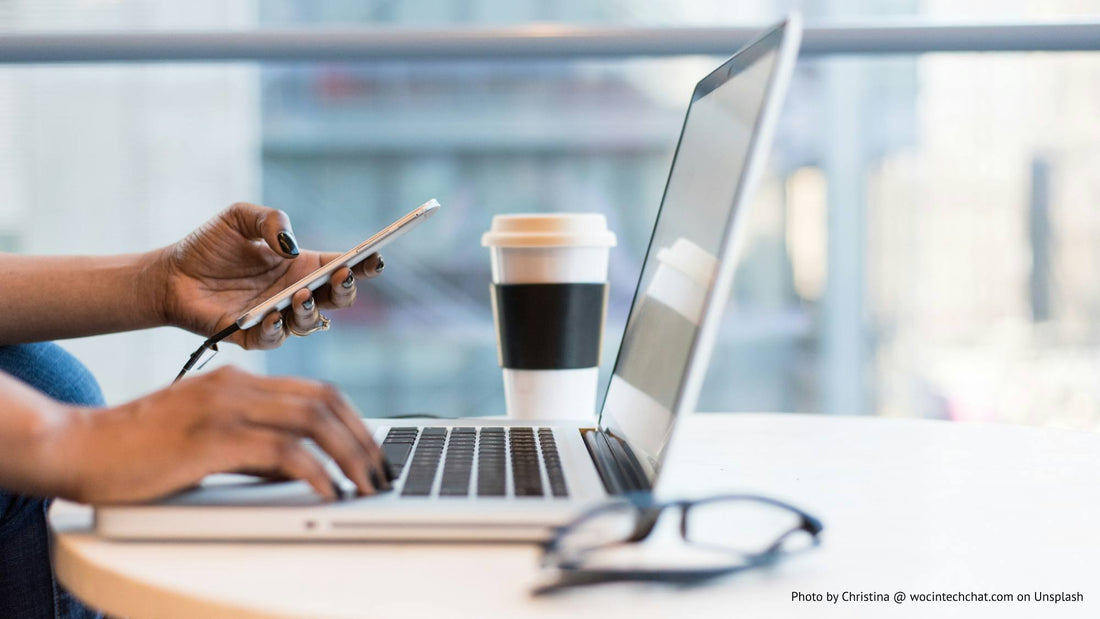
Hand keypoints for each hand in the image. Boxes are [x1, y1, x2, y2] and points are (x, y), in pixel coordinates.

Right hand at [48, 366, 388, 503]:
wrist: (78, 446)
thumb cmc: (138, 448)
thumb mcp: (206, 437)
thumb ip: (252, 444)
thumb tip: (299, 468)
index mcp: (238, 380)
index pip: (317, 390)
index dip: (354, 420)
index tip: (371, 451)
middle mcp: (237, 385)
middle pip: (325, 401)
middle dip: (363, 438)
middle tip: (380, 472)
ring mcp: (225, 408)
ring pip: (313, 421)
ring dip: (349, 455)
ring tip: (366, 485)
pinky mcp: (212, 438)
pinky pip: (282, 452)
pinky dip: (315, 472)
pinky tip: (328, 492)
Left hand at [155, 202, 384, 348]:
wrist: (170, 274)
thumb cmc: (208, 246)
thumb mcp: (239, 217)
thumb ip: (270, 220)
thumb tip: (290, 246)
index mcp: (301, 266)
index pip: (342, 267)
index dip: (363, 264)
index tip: (375, 256)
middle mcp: (295, 294)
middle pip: (337, 299)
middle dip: (346, 289)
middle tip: (341, 276)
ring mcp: (277, 317)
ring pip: (311, 323)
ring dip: (311, 310)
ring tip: (301, 295)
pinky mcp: (252, 336)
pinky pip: (274, 338)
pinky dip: (277, 328)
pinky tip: (272, 314)